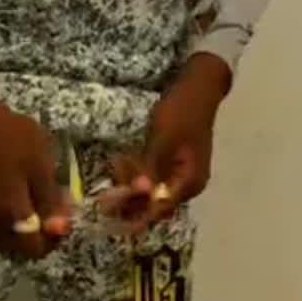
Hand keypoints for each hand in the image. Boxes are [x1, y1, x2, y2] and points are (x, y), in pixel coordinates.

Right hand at [0, 78, 69, 258]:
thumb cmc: (13, 140)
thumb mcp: (41, 167)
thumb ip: (50, 203)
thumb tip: (59, 230)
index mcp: (9, 216)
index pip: (34, 249)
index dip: (53, 239)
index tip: (62, 218)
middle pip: (18, 248)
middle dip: (38, 235)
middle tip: (51, 210)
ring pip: (4, 240)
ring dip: (21, 230)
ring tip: (33, 201)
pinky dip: (6, 222)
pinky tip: (14, 200)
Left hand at [107, 53, 230, 235]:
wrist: (197, 87)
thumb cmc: (181, 111)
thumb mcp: (164, 138)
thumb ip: (152, 167)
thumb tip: (141, 192)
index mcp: (190, 182)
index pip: (160, 208)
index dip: (135, 213)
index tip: (109, 212)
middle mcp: (186, 184)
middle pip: (154, 203)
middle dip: (129, 198)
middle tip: (104, 196)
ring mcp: (179, 174)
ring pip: (149, 190)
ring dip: (129, 184)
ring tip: (116, 167)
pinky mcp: (171, 163)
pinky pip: (151, 177)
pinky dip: (136, 172)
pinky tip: (122, 161)